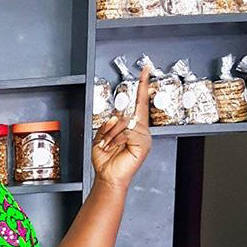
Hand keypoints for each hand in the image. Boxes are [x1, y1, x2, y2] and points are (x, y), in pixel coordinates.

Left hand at [92, 67, 151, 189]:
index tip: (145, 71)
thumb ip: (108, 123)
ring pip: (125, 123)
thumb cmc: (106, 159)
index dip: (142, 85)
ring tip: (109, 146)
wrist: (107, 175)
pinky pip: (128, 132)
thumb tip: (115, 117)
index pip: (139, 101)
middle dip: (112, 127)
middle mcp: (140, 129)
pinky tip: (114, 147)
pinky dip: (116, 139)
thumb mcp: (101, 136)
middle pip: (127, 113)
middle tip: (106, 141)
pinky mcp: (144, 145)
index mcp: (132, 125)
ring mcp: (144, 137)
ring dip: (111, 135)